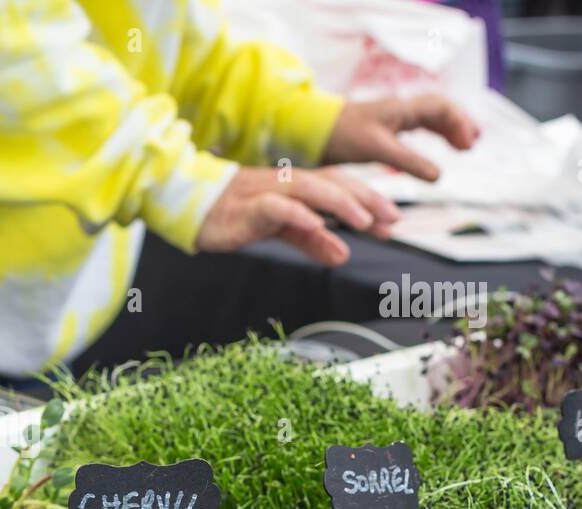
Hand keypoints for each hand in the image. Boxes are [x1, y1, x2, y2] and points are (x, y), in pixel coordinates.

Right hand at [195, 166, 399, 266]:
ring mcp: (267, 192)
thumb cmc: (234, 214)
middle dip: (366, 198)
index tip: (391, 221)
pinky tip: (316, 225)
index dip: (368, 199)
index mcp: (295, 186)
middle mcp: (286, 183)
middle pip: (333, 182)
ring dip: (340, 203)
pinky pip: (276, 207)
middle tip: (390, 218)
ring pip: (310, 188)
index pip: (340, 185)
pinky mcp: (247, 207)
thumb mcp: (280, 230)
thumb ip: (310, 241)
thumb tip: (341, 254)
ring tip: (363, 221)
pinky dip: (298, 214)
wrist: (190, 207)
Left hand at [323, 94, 479, 181]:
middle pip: (440, 109)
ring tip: (464, 146)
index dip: (459, 124)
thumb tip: (439, 176)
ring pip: (429, 117)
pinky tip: (436, 146)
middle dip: (459, 124)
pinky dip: (431, 134)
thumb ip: (408, 161)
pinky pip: (416, 125)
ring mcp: (392, 116)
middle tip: (473, 143)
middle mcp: (400, 108)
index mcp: (402, 108)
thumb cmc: (342, 135)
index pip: (441, 107)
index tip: (468, 145)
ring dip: (448, 129)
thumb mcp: (378, 150)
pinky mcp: (384, 126)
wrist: (312, 129)